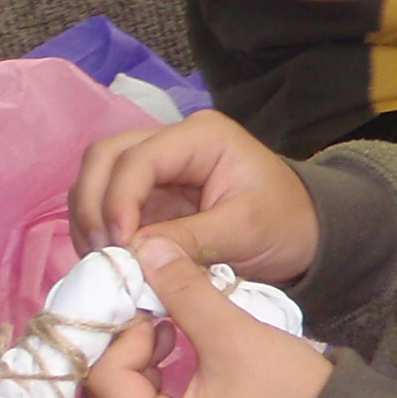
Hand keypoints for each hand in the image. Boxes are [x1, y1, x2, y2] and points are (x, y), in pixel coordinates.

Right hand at [69, 109, 320, 284]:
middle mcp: (173, 142)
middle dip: (93, 205)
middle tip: (101, 253)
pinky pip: (110, 207)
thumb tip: (134, 254)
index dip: (118, 200)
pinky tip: (110, 260)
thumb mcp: (244, 231)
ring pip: (99, 179)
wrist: (305, 235)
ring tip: (103, 261)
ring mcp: (159, 169)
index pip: (138, 157)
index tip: (120, 246)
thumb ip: (190, 240)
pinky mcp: (152, 197)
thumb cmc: (286, 223)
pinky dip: (101, 231)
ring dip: (90, 219)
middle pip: (105, 158)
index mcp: (202, 136)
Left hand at [73, 239, 332, 397]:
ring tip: (167, 336)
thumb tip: (147, 249)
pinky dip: (145, 384)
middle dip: (115, 358)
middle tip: (150, 325)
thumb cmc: (291, 392)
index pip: (105, 382)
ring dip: (128, 371)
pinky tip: (176, 353)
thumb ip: (186, 292)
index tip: (164, 314)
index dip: (126, 339)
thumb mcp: (236, 335)